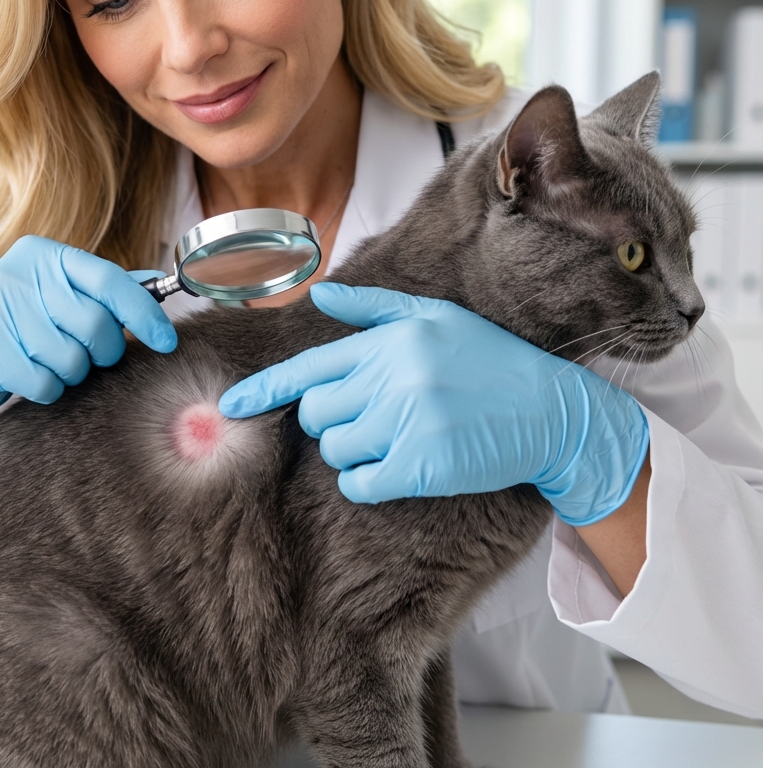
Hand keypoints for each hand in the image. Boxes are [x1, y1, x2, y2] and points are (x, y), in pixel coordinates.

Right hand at [0, 236, 176, 453]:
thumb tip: (158, 283)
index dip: (145, 314)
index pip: (110, 281)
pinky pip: (45, 382)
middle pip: (96, 324)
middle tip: (89, 355)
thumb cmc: (19, 326)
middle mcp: (18, 273)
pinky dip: (47, 389)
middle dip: (103, 351)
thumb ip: (107, 289)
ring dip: (71, 372)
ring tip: (49, 361)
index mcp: (43, 254)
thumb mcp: (58, 297)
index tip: (167, 340)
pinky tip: (29, 376)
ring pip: (72, 358)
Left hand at [219, 283, 647, 526]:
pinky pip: (361, 483)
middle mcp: (392, 378)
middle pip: (316, 414)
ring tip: (395, 437)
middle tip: (371, 416)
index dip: (261, 390)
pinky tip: (397, 467)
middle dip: (332, 420)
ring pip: (335, 450)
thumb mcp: (434, 317)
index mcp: (388, 342)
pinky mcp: (422, 466)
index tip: (228, 407)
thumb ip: (372, 307)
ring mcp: (406, 423)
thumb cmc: (488, 359)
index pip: (307, 370)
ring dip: (354, 450)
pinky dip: (369, 482)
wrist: (550, 409)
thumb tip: (320, 294)